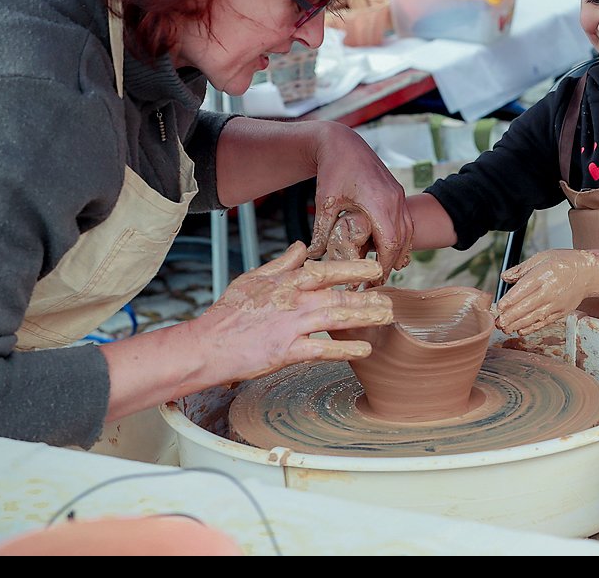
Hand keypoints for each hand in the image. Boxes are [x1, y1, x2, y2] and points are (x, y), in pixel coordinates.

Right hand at [199, 242, 391, 382]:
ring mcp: (290, 326)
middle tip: (391, 300)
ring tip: (386, 319)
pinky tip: (365, 350)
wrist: (207, 346)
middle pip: (337, 295)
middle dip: (368, 297)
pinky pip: (322, 349)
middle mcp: (292, 301)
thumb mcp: (253, 279)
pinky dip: (345, 350)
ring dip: (364, 318)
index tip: (374, 270)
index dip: (353, 270)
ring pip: (335, 318)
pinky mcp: (286, 351)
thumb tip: (301, 247)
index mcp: (285, 282)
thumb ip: (281, 263)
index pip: (325, 271)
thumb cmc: (228, 314)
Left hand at [306, 123, 412, 281]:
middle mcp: (394, 200)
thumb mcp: (326, 202)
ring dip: (399, 251)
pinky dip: (401, 238)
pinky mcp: (397, 192)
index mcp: (379, 203)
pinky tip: (391, 249)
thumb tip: (314, 255)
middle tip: (376, 281)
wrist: (343, 142)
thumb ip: (322, 230)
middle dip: (391, 263)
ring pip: (408, 232)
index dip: (383, 264)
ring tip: (386, 270)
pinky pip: (406, 221)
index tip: (373, 279)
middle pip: (402, 241)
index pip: (390, 243)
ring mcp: (398, 196)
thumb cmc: (333, 169)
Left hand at [495, 249, 598, 334]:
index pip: (524, 289)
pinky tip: (520, 331)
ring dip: (518, 324)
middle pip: (528, 306)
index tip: (499, 307)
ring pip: (535, 316)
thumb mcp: (542, 257)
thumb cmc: (564, 262)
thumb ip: (521, 269)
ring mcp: (557, 303)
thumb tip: (504, 277)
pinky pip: (545, 322)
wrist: (588, 273)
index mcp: (544, 274)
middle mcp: (551, 290)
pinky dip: (532, 328)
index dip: (511, 299)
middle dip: (511, 316)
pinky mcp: (561, 312)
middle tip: (498, 322)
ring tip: (505, 328)